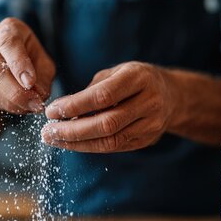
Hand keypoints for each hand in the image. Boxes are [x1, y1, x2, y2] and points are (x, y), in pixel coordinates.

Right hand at [0, 17, 55, 113]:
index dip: (19, 64)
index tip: (30, 83)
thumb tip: (39, 95)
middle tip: (34, 104)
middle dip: (17, 91)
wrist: (8, 68)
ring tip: (28, 107)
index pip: (9, 43)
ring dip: (10, 100)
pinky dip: (2, 103)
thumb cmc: (31, 62)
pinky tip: (16, 106)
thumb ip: (43, 78)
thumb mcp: (43, 65)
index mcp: (9, 28)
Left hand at [41, 62, 175, 152]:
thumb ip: (92, 90)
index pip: (103, 96)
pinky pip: (114, 148)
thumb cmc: (136, 80)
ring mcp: (151, 124)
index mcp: (139, 78)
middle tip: (47, 132)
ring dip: (77, 143)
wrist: (173, 96)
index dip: (75, 106)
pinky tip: (71, 143)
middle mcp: (148, 102)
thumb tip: (62, 110)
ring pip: (110, 141)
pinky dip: (90, 146)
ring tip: (54, 139)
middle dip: (72, 131)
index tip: (51, 111)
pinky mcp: (146, 140)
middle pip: (106, 124)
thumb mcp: (117, 72)